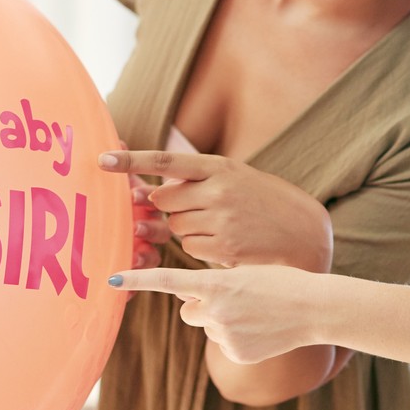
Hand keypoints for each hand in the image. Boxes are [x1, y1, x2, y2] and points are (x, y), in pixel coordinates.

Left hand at [101, 150, 330, 268]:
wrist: (307, 235)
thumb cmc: (265, 204)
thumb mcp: (237, 178)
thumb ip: (196, 180)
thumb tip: (148, 193)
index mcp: (220, 166)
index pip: (166, 160)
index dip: (131, 160)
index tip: (102, 160)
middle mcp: (219, 189)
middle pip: (163, 199)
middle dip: (169, 207)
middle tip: (198, 208)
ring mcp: (222, 219)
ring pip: (175, 227)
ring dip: (187, 229)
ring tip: (221, 226)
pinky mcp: (224, 248)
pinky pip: (190, 249)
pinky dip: (200, 249)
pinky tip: (225, 244)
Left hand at [110, 263, 321, 363]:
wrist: (314, 309)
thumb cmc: (282, 282)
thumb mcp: (245, 272)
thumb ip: (215, 284)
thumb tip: (191, 304)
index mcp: (216, 283)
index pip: (167, 281)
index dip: (137, 280)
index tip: (111, 279)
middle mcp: (215, 310)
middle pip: (188, 310)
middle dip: (202, 306)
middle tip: (234, 299)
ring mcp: (224, 334)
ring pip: (206, 326)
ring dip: (220, 320)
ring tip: (252, 313)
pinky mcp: (234, 353)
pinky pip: (222, 343)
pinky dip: (236, 337)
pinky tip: (259, 330)